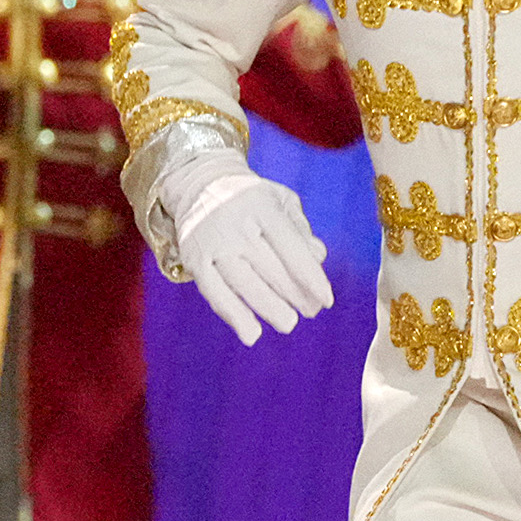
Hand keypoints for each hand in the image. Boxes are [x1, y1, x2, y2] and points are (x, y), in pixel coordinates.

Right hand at [163, 162, 331, 345]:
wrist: (198, 185)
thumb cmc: (249, 199)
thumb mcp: (280, 200)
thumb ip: (301, 228)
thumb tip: (318, 257)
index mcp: (261, 206)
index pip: (291, 246)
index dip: (311, 277)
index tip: (326, 300)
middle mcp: (235, 225)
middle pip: (270, 268)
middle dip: (295, 295)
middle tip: (311, 311)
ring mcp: (213, 244)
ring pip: (245, 284)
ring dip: (270, 308)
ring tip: (289, 323)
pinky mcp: (194, 261)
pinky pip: (215, 294)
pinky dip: (234, 317)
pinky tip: (251, 335)